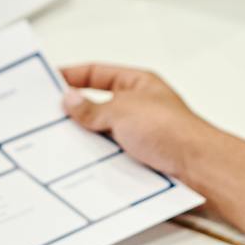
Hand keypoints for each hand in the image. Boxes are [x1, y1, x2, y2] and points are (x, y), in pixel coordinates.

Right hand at [60, 62, 213, 185]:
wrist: (198, 170)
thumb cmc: (172, 131)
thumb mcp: (122, 111)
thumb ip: (91, 107)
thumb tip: (69, 100)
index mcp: (137, 84)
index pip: (96, 73)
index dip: (71, 76)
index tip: (47, 83)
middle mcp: (138, 107)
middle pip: (97, 105)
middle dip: (74, 112)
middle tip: (46, 118)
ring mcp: (139, 134)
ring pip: (101, 134)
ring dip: (85, 140)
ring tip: (59, 145)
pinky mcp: (140, 160)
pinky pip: (109, 157)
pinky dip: (96, 160)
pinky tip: (81, 166)